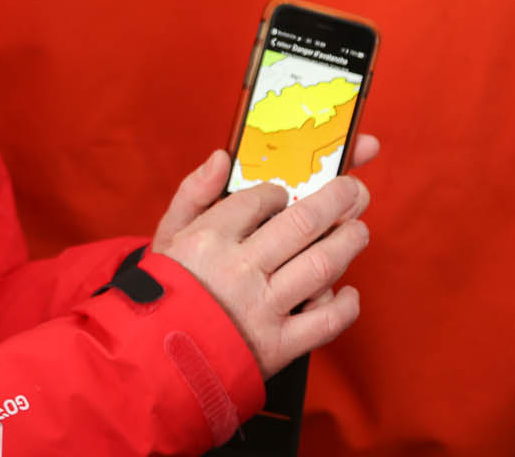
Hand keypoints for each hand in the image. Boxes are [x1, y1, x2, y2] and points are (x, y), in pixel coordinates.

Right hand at [151, 139, 376, 378]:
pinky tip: (347, 290)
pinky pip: (327, 322)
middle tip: (353, 189)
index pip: (260, 199)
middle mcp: (238, 269)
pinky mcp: (279, 345)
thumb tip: (222, 158)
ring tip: (358, 230)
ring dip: (349, 242)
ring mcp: (262, 308)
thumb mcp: (167, 236)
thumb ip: (194, 193)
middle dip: (336, 200)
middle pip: (303, 224)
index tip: (287, 194)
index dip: (281, 191)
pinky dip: (345, 304)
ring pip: (322, 266)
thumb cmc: (166, 289)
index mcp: (208, 238)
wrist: (155, 356)